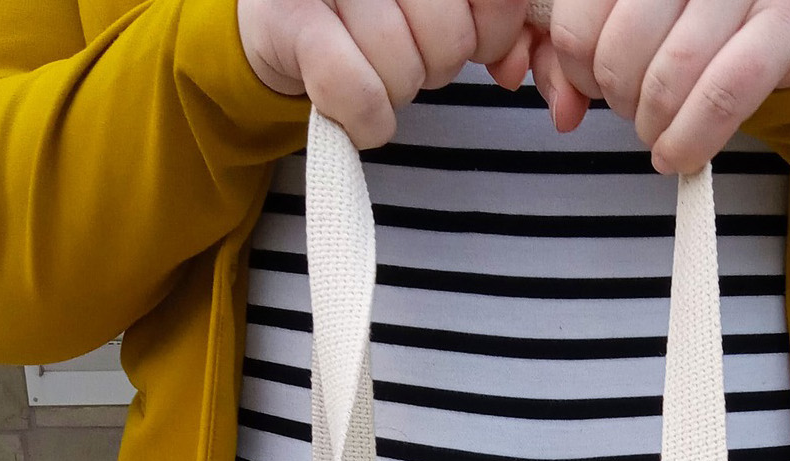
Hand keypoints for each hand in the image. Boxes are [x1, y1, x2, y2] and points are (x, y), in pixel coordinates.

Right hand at [239, 0, 531, 146]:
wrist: (277, 22)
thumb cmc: (367, 13)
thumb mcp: (433, 9)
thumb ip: (487, 23)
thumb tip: (513, 67)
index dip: (494, 30)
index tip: (472, 40)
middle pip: (450, 38)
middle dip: (435, 65)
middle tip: (404, 52)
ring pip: (405, 70)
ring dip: (394, 92)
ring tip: (369, 67)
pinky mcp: (293, 23)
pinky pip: (361, 93)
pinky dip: (367, 120)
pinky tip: (359, 113)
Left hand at [536, 0, 789, 170]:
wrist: (786, 16)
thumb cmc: (696, 20)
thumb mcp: (633, 23)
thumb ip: (582, 56)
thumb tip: (563, 113)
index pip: (580, 18)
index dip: (577, 68)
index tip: (593, 83)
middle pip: (622, 50)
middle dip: (620, 99)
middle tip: (634, 108)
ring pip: (671, 75)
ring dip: (655, 125)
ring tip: (659, 131)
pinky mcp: (788, 20)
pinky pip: (724, 93)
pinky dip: (692, 139)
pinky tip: (680, 154)